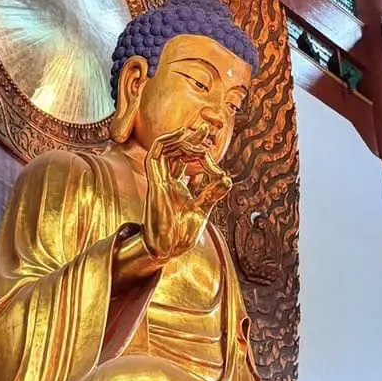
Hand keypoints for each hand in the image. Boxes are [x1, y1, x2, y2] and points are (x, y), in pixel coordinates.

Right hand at [142, 125, 227, 262]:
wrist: (168, 250)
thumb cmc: (181, 233)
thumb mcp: (203, 209)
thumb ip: (212, 193)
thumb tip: (227, 179)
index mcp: (176, 186)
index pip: (183, 160)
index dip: (197, 150)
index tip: (212, 150)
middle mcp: (166, 181)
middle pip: (174, 151)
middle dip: (190, 139)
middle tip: (205, 130)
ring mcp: (159, 181)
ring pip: (164, 149)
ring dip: (180, 139)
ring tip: (196, 135)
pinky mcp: (155, 184)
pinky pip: (154, 156)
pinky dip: (166, 142)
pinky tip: (181, 136)